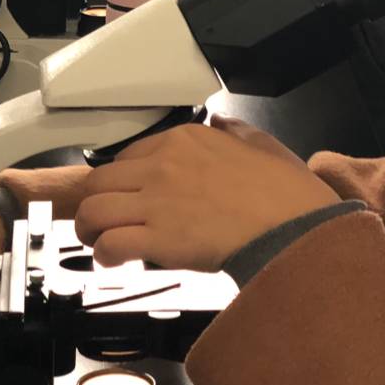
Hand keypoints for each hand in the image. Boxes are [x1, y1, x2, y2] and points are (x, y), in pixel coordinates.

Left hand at [74, 117, 338, 270]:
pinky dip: (105, 254)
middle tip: (103, 221)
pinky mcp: (158, 238)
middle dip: (95, 202)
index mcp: (185, 139)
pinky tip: (114, 260)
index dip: (123, 180)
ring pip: (93, 210)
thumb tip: (223, 125)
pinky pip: (110, 244)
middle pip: (99, 180)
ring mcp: (157, 201)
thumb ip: (236, 131)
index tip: (128, 195)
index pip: (128, 155)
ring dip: (90, 229)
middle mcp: (163, 164)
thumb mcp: (263, 145)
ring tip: (99, 242)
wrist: (294, 227)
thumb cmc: (286, 193)